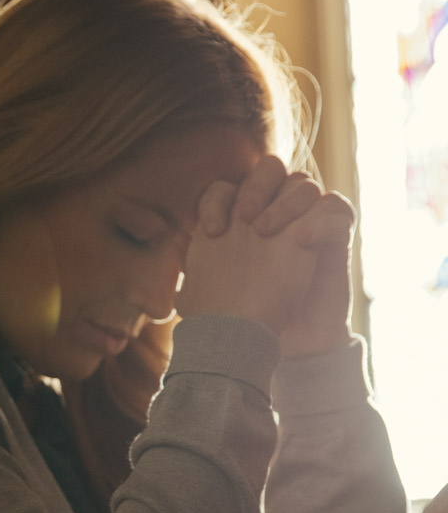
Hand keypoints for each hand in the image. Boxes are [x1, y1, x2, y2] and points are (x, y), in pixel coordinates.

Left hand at [193, 156, 354, 356]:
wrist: (288, 343)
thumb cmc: (245, 318)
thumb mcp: (207, 296)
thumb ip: (194, 272)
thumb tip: (175, 257)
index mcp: (240, 222)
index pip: (227, 187)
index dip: (216, 201)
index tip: (210, 231)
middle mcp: (275, 214)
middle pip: (270, 169)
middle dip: (256, 186)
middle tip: (245, 218)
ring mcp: (307, 222)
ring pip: (304, 185)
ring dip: (284, 203)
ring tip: (265, 233)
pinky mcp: (336, 238)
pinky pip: (337, 209)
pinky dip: (321, 220)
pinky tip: (301, 241)